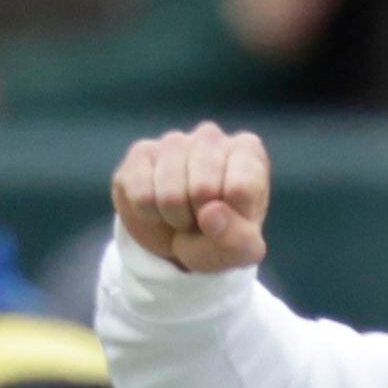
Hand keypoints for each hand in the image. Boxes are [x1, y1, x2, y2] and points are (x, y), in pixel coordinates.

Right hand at [110, 124, 272, 272]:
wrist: (175, 240)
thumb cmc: (216, 236)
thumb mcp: (239, 250)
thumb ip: (237, 238)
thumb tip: (210, 212)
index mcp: (247, 150)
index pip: (241, 188)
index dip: (228, 218)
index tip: (225, 219)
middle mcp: (211, 137)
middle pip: (203, 188)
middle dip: (197, 218)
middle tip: (199, 219)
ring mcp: (173, 141)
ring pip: (169, 193)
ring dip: (172, 217)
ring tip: (179, 214)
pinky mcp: (140, 153)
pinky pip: (140, 192)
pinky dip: (147, 213)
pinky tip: (156, 206)